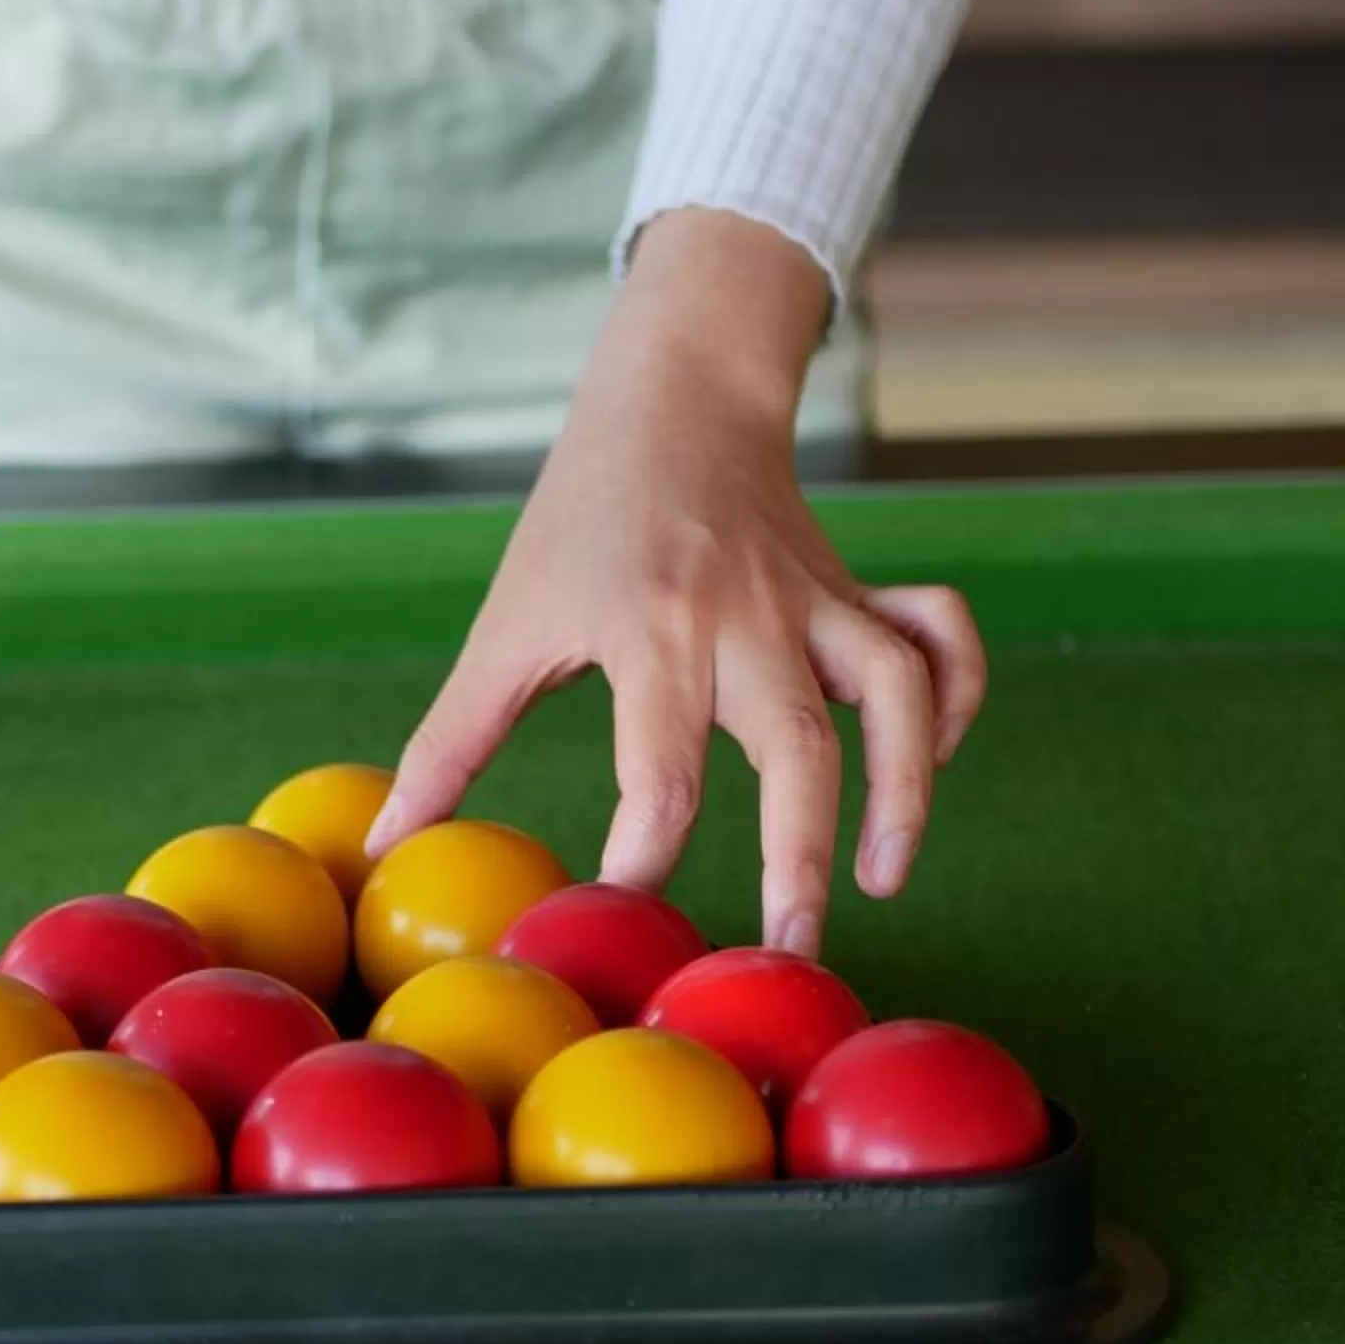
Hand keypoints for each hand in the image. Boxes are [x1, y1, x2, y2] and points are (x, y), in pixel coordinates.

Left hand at [366, 210, 985, 956]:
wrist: (675, 395)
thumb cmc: (579, 519)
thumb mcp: (507, 621)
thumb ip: (452, 741)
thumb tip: (388, 840)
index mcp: (650, 630)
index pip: (659, 767)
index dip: (645, 852)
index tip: (626, 914)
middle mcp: (745, 620)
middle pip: (796, 746)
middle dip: (799, 854)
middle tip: (790, 949)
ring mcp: (815, 604)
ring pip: (897, 695)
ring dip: (907, 789)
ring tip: (882, 878)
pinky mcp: (858, 594)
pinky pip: (939, 642)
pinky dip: (956, 701)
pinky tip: (928, 767)